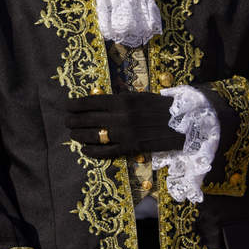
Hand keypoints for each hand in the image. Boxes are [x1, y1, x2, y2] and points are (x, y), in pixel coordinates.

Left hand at [64, 92, 185, 157]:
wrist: (182, 123)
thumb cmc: (160, 106)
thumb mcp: (139, 96)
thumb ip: (120, 100)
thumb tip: (99, 101)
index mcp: (123, 101)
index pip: (91, 102)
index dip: (76, 105)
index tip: (66, 106)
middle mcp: (121, 117)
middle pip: (88, 119)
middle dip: (73, 120)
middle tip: (66, 121)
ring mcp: (125, 133)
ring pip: (94, 136)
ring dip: (79, 135)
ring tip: (73, 134)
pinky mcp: (131, 148)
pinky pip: (106, 152)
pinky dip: (93, 152)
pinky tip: (85, 150)